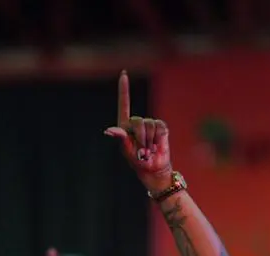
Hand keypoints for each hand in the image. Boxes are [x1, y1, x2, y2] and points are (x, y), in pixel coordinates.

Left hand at [104, 70, 172, 192]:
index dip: (124, 89)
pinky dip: (158, 139)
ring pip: (150, 125)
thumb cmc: (138, 162)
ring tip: (149, 150)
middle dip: (140, 138)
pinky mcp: (161, 127)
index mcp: (125, 126)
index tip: (124, 73)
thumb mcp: (127, 151)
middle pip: (138, 121)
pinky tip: (157, 146)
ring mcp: (150, 124)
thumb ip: (121, 138)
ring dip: (149, 142)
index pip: (124, 104)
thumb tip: (109, 131)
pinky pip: (159, 128)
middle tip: (142, 151)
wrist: (154, 168)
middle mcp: (137, 123)